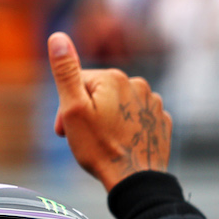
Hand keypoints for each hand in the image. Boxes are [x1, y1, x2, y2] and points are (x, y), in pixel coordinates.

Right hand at [47, 31, 171, 191]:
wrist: (135, 181)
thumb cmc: (101, 149)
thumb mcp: (74, 110)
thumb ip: (66, 72)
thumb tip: (57, 37)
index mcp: (113, 78)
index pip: (79, 83)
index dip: (66, 107)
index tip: (64, 130)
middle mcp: (137, 84)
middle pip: (100, 93)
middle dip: (88, 113)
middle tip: (82, 140)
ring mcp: (153, 103)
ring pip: (119, 107)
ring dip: (108, 120)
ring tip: (104, 143)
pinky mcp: (160, 122)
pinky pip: (137, 119)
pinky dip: (127, 129)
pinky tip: (122, 145)